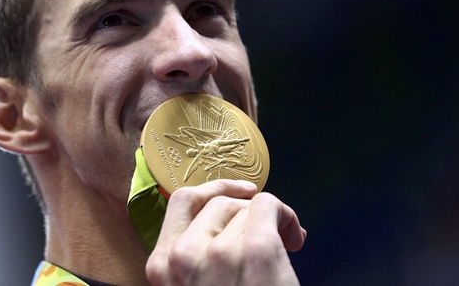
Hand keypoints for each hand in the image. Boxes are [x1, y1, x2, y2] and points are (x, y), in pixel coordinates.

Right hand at [145, 180, 305, 284]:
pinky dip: (285, 215)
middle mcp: (183, 255)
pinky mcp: (256, 251)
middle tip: (271, 233)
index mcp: (162, 267)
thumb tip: (222, 228)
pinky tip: (295, 238)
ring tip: (287, 242)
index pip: (183, 203)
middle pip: (220, 204)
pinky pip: (269, 206)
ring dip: (271, 220)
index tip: (239, 194)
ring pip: (247, 208)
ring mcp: (218, 253)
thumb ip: (194, 264)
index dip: (214, 191)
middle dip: (248, 212)